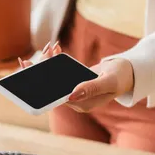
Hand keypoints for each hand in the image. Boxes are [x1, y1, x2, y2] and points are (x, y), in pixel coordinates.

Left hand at [19, 42, 134, 112]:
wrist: (128, 72)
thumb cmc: (121, 78)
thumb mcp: (108, 82)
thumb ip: (91, 89)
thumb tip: (70, 95)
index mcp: (82, 105)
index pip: (57, 98)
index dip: (42, 89)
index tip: (30, 78)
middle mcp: (76, 100)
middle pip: (52, 89)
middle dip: (40, 74)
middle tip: (27, 63)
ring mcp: (75, 90)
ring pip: (54, 78)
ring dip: (48, 64)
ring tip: (44, 51)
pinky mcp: (74, 81)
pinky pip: (61, 72)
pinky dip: (57, 60)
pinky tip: (54, 49)